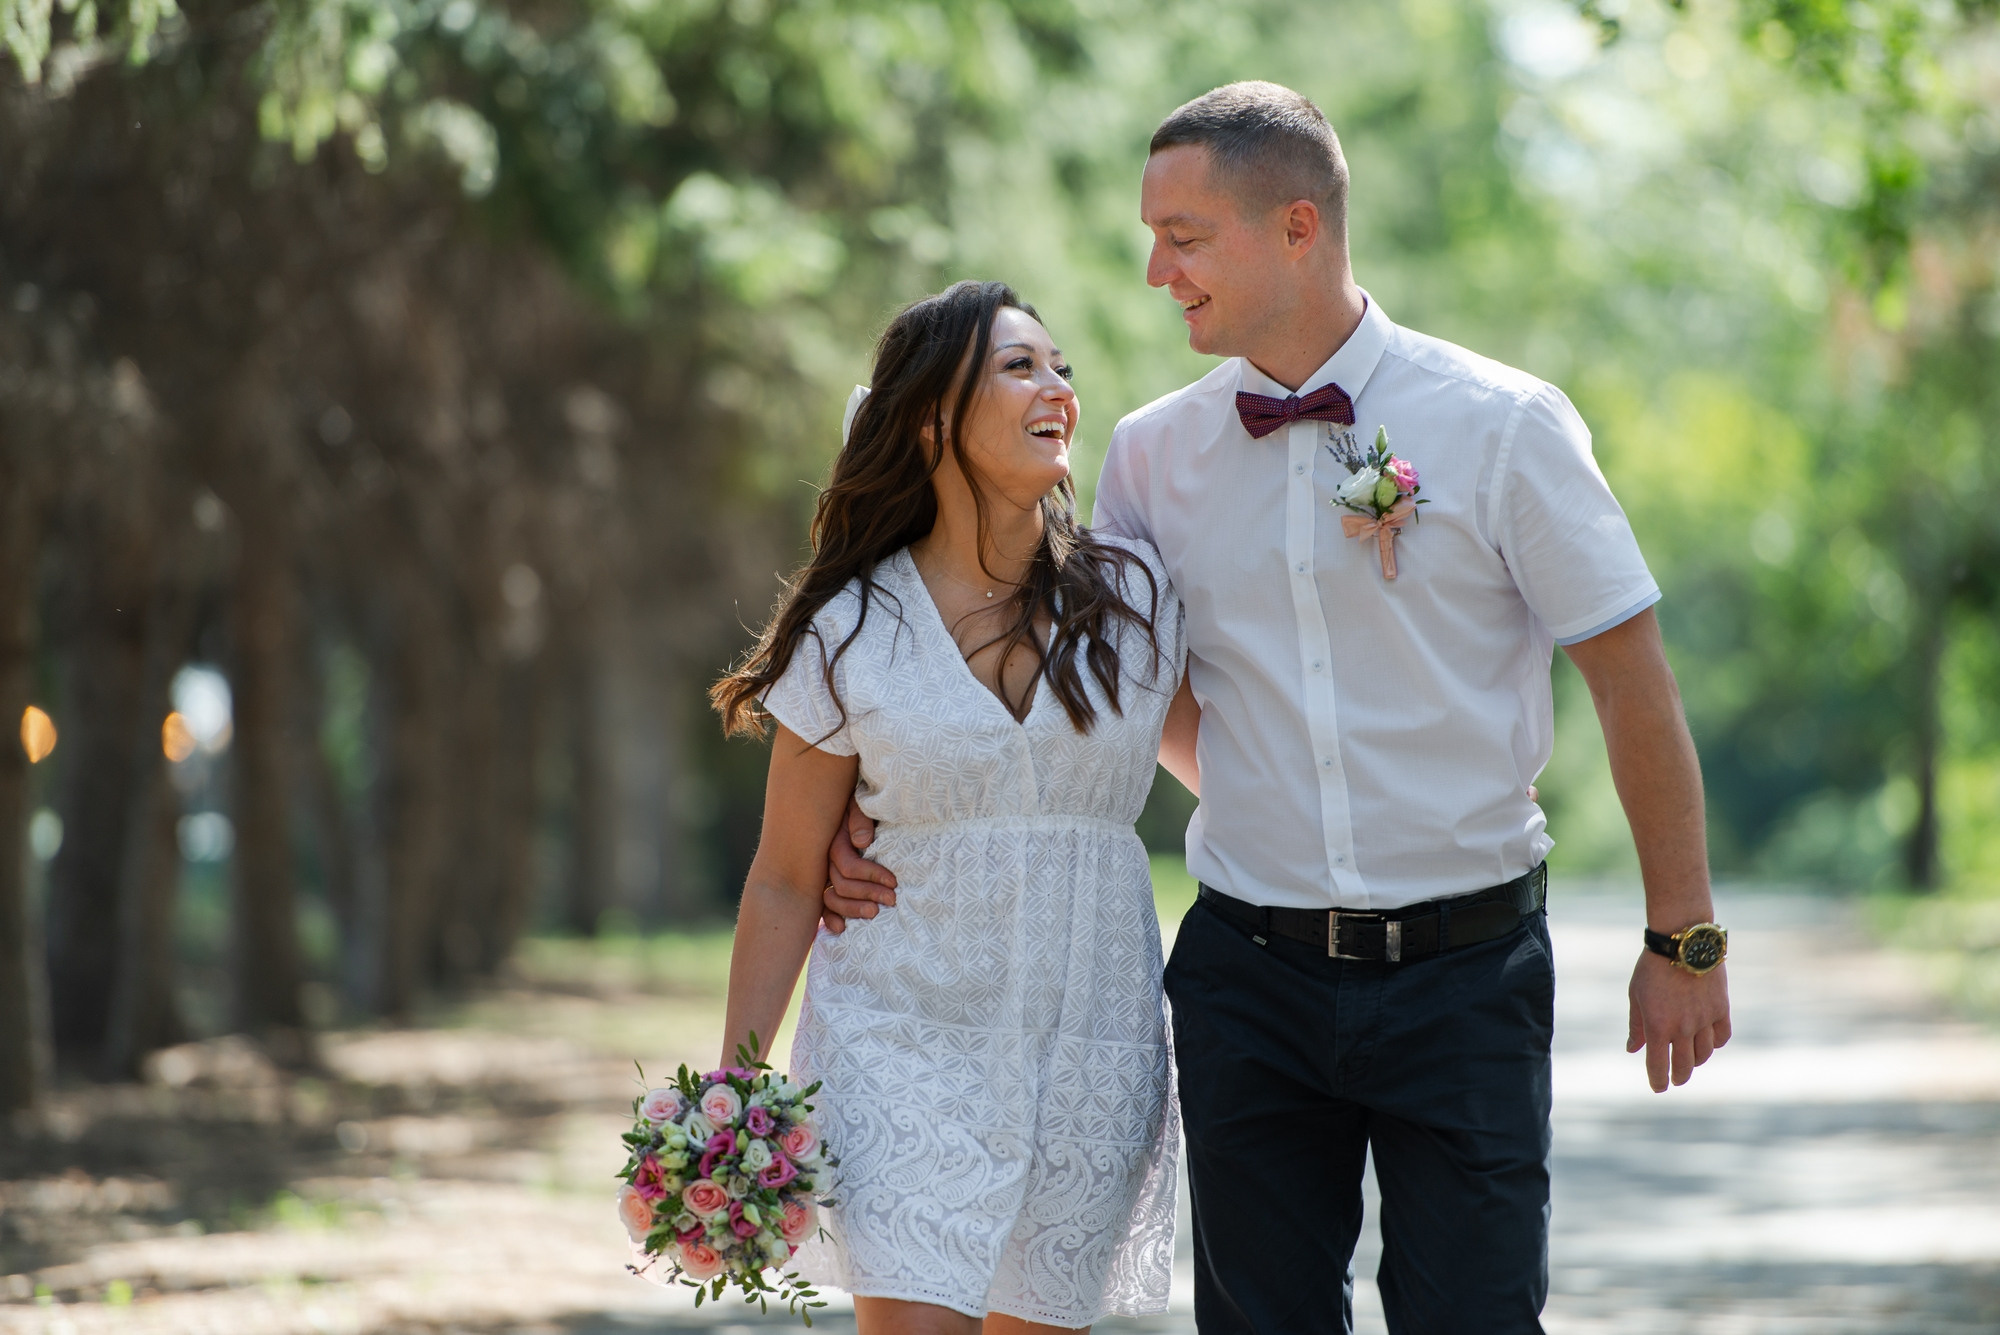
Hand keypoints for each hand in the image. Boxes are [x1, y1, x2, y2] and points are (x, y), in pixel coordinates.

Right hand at [819, 796, 896, 933]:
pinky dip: (831, 919)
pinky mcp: (828, 886)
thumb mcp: (861, 805)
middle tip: (892, 900)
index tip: (894, 882)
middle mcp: (826, 861)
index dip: (871, 875)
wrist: (853, 809)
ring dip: (853, 909)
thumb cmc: (864, 807)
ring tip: (876, 913)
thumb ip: (860, 818)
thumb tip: (862, 842)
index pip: (848, 866)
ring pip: (832, 899)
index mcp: (834, 842)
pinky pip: (823, 906)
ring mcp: (825, 875)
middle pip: (841, 886)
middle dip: (868, 893)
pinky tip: (842, 928)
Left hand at [1626, 950, 1730, 1091]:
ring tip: (1690, 1061)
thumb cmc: (1652, 967)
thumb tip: (1632, 1049)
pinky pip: (1722, 1037)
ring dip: (1696, 1061)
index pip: (1658, 1065)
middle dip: (1678, 1076)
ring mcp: (1704, 1020)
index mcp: (1658, 1026)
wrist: (1682, 942)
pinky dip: (1715, 1044)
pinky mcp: (1721, 1009)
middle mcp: (1683, 1028)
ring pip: (1704, 1054)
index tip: (1658, 1088)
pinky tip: (1708, 1043)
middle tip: (1675, 1079)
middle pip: (1684, 1065)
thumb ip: (1636, 1025)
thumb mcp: (1636, 995)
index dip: (1657, 1080)